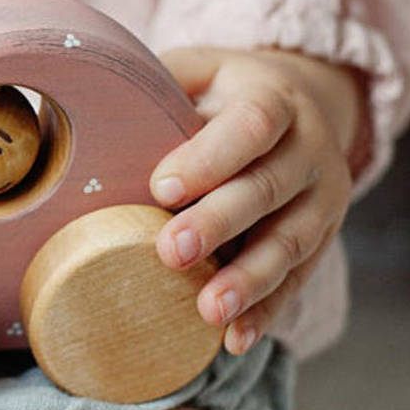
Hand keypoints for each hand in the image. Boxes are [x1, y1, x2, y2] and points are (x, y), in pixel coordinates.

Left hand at [149, 47, 363, 354]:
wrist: (299, 105)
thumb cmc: (221, 92)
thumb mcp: (196, 70)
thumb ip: (156, 85)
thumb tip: (85, 104)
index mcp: (275, 98)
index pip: (251, 124)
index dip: (210, 157)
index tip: (161, 187)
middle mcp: (309, 148)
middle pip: (268, 188)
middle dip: (220, 223)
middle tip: (171, 251)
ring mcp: (324, 197)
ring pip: (291, 241)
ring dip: (249, 279)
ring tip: (208, 310)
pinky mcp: (322, 238)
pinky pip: (297, 279)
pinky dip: (266, 312)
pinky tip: (233, 339)